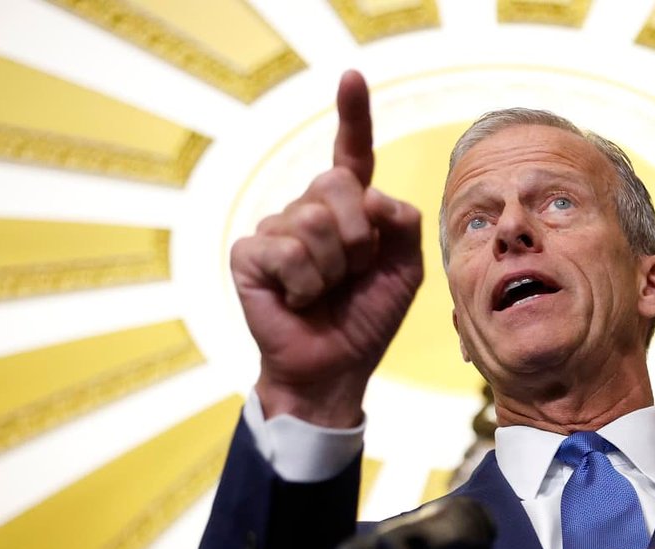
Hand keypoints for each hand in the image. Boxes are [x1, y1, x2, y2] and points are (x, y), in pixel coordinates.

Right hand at [230, 70, 423, 425]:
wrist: (336, 365)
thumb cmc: (367, 317)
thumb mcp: (404, 267)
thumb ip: (401, 223)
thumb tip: (371, 195)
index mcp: (349, 209)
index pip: (352, 154)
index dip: (353, 115)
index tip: (352, 76)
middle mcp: (309, 209)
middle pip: (339, 185)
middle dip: (359, 238)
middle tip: (352, 274)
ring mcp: (275, 228)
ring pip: (315, 223)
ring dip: (334, 269)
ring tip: (325, 292)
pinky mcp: (250, 253)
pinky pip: (288, 251)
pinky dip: (305, 284)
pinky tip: (298, 299)